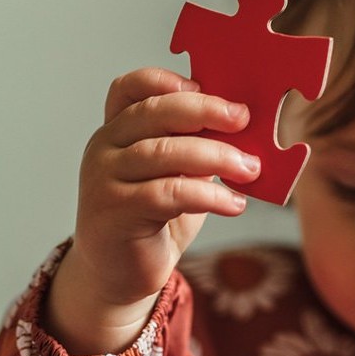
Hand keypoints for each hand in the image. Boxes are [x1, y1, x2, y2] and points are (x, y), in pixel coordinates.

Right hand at [46, 67, 260, 353]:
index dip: (164, 80)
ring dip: (216, 157)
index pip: (129, 87)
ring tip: (250, 169)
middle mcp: (105, 147)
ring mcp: (104, 178)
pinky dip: (209, 196)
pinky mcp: (114, 211)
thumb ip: (195, 148)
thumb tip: (249, 128)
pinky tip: (234, 204)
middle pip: (153, 113)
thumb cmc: (153, 219)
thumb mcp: (176, 175)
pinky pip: (169, 193)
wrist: (118, 275)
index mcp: (117, 129)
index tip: (204, 85)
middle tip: (244, 119)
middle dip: (205, 111)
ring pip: (164, 153)